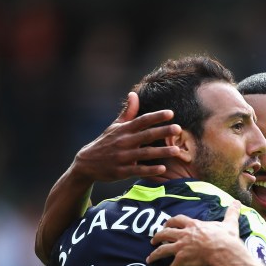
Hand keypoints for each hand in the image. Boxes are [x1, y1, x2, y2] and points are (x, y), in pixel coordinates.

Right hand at [71, 92, 189, 181]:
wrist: (86, 163)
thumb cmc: (106, 142)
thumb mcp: (115, 126)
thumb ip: (128, 112)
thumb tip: (134, 94)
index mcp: (124, 130)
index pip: (142, 120)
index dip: (156, 116)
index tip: (171, 113)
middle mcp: (124, 142)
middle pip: (146, 135)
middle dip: (162, 131)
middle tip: (178, 129)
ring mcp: (122, 157)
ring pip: (144, 153)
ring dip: (161, 152)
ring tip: (177, 150)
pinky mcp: (121, 171)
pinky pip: (137, 170)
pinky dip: (150, 170)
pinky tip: (163, 169)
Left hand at [147, 201, 242, 265]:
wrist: (224, 251)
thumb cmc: (226, 238)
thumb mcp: (229, 223)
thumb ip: (231, 212)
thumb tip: (237, 202)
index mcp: (194, 225)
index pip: (178, 220)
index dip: (171, 222)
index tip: (166, 224)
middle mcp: (184, 235)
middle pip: (166, 233)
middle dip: (158, 236)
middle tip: (153, 240)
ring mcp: (181, 247)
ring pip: (163, 250)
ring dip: (155, 254)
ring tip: (150, 258)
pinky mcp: (182, 260)